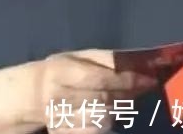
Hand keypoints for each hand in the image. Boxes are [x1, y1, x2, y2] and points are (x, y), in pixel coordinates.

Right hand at [30, 49, 158, 133]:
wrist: (33, 94)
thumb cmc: (62, 71)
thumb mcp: (78, 57)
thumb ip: (106, 59)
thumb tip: (142, 61)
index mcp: (59, 72)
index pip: (99, 78)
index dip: (126, 80)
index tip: (148, 79)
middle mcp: (57, 97)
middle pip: (104, 100)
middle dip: (128, 94)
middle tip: (142, 87)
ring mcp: (59, 119)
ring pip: (103, 119)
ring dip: (118, 109)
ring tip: (121, 99)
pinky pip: (96, 132)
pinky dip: (107, 124)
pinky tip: (106, 113)